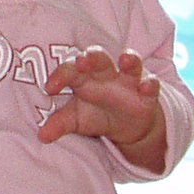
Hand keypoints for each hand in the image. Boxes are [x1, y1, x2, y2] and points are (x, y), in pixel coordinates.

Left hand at [37, 46, 163, 157]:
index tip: (49, 88)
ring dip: (130, 60)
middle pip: (99, 58)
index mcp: (84, 78)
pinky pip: (151, 85)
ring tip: (125, 59)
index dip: (60, 76)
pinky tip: (146, 85)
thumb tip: (42, 136)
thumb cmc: (95, 114)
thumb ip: (59, 124)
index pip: (70, 70)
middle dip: (92, 57)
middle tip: (83, 60)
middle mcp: (106, 74)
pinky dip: (150, 84)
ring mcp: (128, 81)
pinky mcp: (147, 94)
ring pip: (131, 64)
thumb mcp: (76, 120)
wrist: (126, 125)